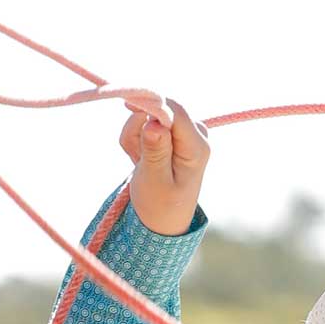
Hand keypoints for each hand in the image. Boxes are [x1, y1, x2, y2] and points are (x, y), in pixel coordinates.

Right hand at [120, 100, 210, 236]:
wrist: (161, 220)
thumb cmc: (160, 206)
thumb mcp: (155, 182)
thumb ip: (156, 152)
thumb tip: (155, 125)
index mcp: (198, 147)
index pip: (175, 111)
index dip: (151, 103)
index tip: (126, 104)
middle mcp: (196, 134)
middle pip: (159, 108)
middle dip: (139, 127)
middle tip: (135, 157)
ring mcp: (184, 131)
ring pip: (147, 114)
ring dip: (134, 136)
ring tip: (138, 163)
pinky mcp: (171, 131)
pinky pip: (144, 121)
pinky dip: (135, 139)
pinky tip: (140, 160)